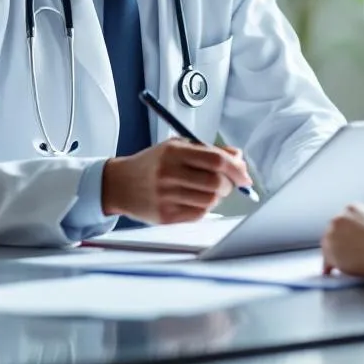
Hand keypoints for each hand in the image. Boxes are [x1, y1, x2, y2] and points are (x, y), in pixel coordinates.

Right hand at [101, 138, 251, 223]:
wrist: (119, 184)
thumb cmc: (152, 164)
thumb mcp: (177, 147)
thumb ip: (208, 150)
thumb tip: (238, 158)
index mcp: (173, 152)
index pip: (216, 160)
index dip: (236, 168)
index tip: (244, 175)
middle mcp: (168, 174)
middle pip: (216, 182)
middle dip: (230, 184)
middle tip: (229, 183)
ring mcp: (166, 197)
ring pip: (210, 200)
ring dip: (218, 196)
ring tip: (209, 190)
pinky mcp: (165, 216)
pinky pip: (199, 214)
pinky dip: (205, 207)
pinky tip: (195, 199)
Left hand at [321, 203, 363, 278]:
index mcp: (351, 209)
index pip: (344, 221)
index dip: (347, 232)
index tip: (351, 240)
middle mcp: (338, 219)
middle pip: (333, 232)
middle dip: (340, 242)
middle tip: (349, 253)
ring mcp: (331, 236)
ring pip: (328, 246)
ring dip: (335, 254)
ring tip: (345, 263)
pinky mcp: (330, 253)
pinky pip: (326, 262)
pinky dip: (330, 267)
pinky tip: (334, 271)